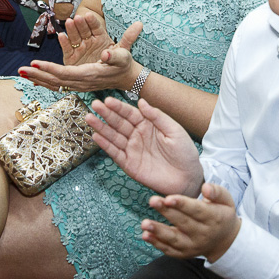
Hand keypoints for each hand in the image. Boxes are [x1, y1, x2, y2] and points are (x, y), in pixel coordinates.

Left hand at [19, 20, 143, 91]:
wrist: (126, 77)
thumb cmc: (123, 64)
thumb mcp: (123, 56)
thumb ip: (115, 54)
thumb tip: (107, 52)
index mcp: (89, 74)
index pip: (64, 73)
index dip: (49, 68)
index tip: (35, 62)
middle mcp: (81, 82)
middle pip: (55, 79)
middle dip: (37, 74)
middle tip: (20, 70)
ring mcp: (78, 84)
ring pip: (54, 83)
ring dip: (38, 78)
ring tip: (22, 73)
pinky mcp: (77, 83)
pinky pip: (58, 84)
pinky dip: (45, 81)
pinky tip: (34, 79)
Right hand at [86, 97, 203, 196]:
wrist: (188, 178)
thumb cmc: (185, 153)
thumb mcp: (174, 130)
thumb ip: (157, 116)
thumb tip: (141, 101)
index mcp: (148, 125)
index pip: (130, 113)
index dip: (119, 107)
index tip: (107, 100)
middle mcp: (137, 136)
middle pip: (119, 123)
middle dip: (106, 114)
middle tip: (94, 105)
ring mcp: (132, 150)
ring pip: (113, 137)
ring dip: (101, 128)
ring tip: (89, 118)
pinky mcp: (129, 165)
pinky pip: (115, 153)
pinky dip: (105, 146)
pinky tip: (96, 137)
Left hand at [143, 184, 241, 261]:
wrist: (224, 241)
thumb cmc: (222, 214)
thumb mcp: (226, 200)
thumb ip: (217, 192)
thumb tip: (205, 188)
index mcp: (214, 218)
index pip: (197, 211)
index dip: (182, 204)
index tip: (168, 198)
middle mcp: (203, 234)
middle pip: (183, 223)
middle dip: (167, 212)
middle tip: (152, 201)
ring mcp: (193, 246)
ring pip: (174, 239)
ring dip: (158, 232)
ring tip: (145, 224)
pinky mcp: (184, 254)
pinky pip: (169, 250)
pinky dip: (157, 244)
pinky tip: (146, 235)